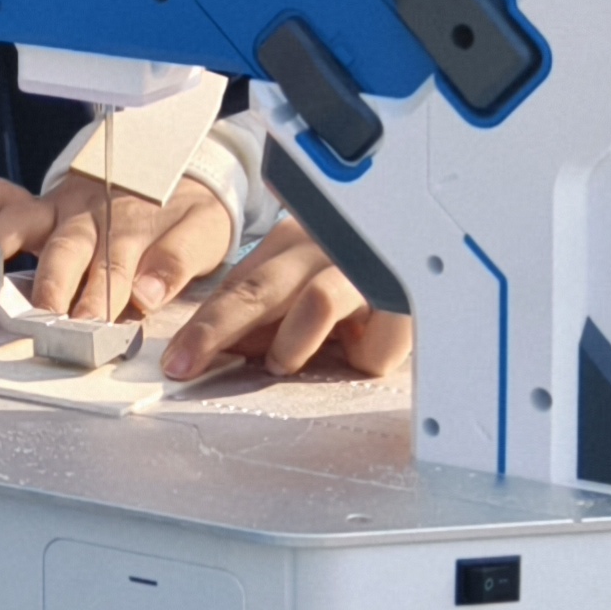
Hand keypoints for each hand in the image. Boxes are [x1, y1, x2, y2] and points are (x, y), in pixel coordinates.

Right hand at [0, 172, 236, 320]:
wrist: (179, 163)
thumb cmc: (189, 206)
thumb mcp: (205, 230)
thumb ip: (177, 262)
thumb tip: (148, 293)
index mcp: (131, 227)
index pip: (114, 270)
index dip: (103, 301)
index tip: (93, 328)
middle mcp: (90, 217)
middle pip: (64, 253)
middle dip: (51, 287)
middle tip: (42, 318)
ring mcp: (61, 208)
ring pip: (24, 223)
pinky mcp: (43, 204)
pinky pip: (5, 194)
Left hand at [145, 219, 411, 380]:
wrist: (436, 249)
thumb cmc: (365, 282)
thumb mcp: (306, 295)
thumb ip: (266, 319)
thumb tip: (218, 349)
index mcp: (291, 244)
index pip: (235, 286)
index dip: (201, 325)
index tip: (174, 361)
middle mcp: (322, 247)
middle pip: (257, 288)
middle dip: (214, 331)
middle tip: (187, 365)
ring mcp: (363, 266)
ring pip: (315, 299)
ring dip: (291, 341)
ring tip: (282, 362)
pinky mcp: (405, 294)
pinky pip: (376, 337)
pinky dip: (365, 356)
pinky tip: (366, 353)